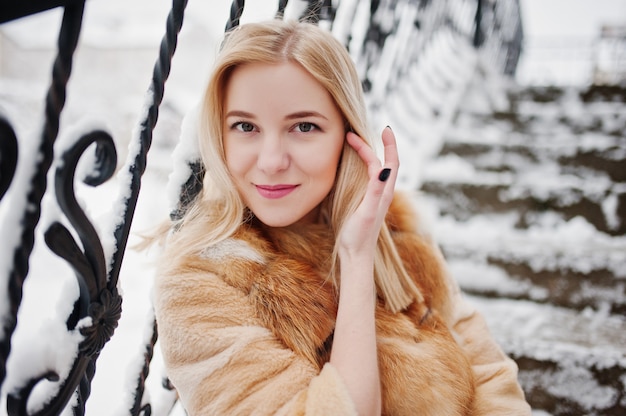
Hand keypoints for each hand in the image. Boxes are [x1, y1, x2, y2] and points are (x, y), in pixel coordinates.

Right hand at [339, 126, 397, 259]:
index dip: (384, 144)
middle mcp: (383, 193)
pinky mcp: (368, 202)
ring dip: (373, 153)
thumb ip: (375, 190)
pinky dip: (365, 166)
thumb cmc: (358, 236)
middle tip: (359, 132)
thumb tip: (382, 168)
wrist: (356, 255)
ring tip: (361, 142)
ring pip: (379, 170)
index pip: (388, 162)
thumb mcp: (366, 212)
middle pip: (387, 163)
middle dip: (380, 144)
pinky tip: (356, 166)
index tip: (372, 130)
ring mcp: (376, 197)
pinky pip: (370, 178)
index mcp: (384, 192)